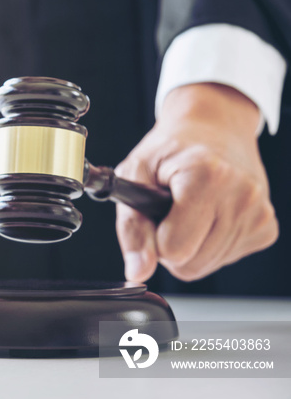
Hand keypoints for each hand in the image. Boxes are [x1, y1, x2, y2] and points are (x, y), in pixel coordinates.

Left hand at [115, 83, 277, 281]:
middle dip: (170, 246)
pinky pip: (225, 259)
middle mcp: (241, 194)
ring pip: (206, 266)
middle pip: (190, 265)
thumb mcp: (135, 175)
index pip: (172, 249)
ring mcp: (259, 212)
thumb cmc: (168, 151)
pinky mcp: (266, 226)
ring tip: (189, 209)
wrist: (212, 128)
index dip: (153, 236)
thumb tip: (138, 271)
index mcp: (206, 177)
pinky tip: (209, 214)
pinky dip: (210, 244)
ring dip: (190, 246)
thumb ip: (132, 227)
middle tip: (169, 212)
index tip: (155, 211)